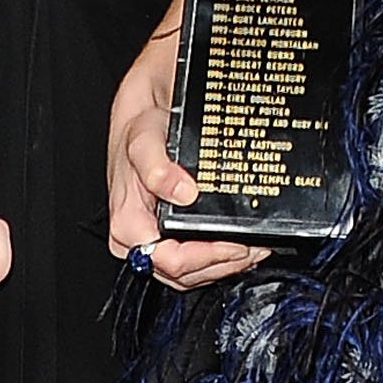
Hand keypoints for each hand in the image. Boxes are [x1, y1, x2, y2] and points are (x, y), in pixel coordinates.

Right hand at [107, 23, 266, 291]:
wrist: (145, 110)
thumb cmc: (139, 125)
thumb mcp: (143, 136)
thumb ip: (156, 165)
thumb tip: (180, 192)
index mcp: (129, 219)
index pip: (165, 259)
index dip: (202, 257)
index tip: (232, 243)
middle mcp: (140, 234)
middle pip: (181, 273)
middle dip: (220, 264)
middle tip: (251, 246)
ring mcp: (156, 236)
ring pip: (190, 273)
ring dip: (224, 264)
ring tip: (253, 246)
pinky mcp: (170, 233)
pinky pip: (195, 260)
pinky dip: (220, 257)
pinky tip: (241, 243)